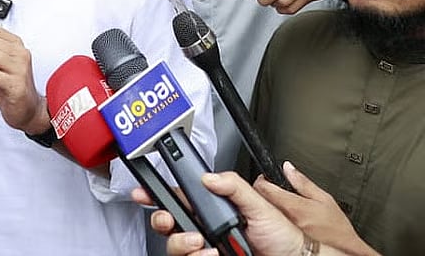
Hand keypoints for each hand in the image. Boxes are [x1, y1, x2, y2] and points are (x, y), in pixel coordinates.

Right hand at [140, 171, 309, 255]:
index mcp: (213, 208)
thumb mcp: (260, 204)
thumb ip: (234, 186)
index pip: (179, 199)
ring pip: (175, 246)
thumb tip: (208, 177)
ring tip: (201, 242)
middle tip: (172, 221)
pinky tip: (212, 254)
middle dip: (163, 221)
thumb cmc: (281, 235)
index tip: (143, 193)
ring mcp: (206, 248)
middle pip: (168, 224)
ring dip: (182, 243)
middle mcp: (205, 228)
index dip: (157, 196)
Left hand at [257, 162, 376, 255]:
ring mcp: (281, 230)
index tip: (267, 177)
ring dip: (269, 205)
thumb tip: (287, 167)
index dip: (263, 179)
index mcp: (292, 206)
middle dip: (266, 192)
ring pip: (264, 211)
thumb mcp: (324, 199)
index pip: (263, 187)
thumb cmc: (336, 229)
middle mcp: (283, 219)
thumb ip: (303, 182)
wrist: (343, 251)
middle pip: (261, 199)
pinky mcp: (281, 238)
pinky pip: (271, 223)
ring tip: (283, 206)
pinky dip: (273, 218)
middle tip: (276, 190)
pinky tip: (284, 219)